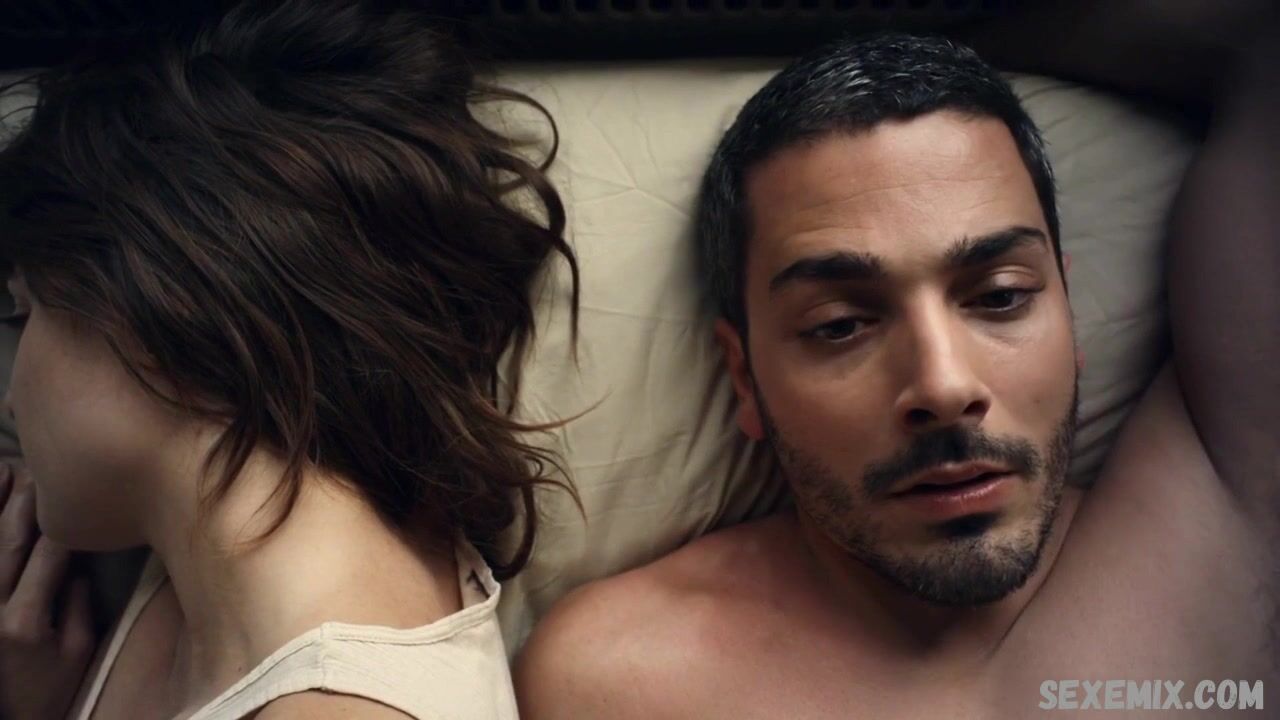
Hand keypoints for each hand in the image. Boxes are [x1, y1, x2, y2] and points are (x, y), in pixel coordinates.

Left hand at [0, 462, 94, 719]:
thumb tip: (77, 557)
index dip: (63, 520)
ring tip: (7, 467)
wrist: (15, 717)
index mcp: (24, 620)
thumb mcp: (80, 648)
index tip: (76, 491)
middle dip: (27, 500)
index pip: (48, 555)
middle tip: (43, 468)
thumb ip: (78, 601)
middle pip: (9, 540)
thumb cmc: (54, 685)